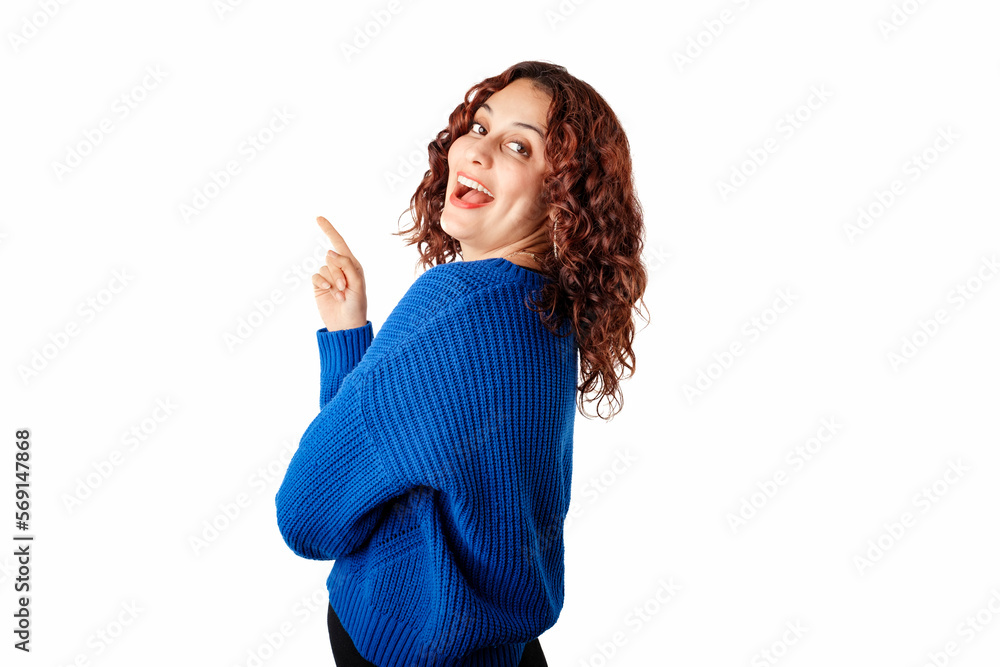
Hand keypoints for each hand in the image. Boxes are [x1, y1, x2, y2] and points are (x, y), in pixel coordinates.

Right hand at [312, 216, 367, 331]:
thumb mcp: (357, 283)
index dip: (329, 230)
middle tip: (345, 289)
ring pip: (324, 268)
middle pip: (332, 257)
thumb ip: (346, 265)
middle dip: (338, 273)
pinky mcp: (319, 285)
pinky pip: (316, 276)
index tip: (318, 218)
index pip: (339, 243)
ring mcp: (328, 277)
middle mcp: (340, 268)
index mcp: (352, 265)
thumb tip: (330, 251)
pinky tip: (329, 292)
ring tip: (340, 295)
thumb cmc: (357, 305)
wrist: (346, 324)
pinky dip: (322, 283)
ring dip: (333, 282)